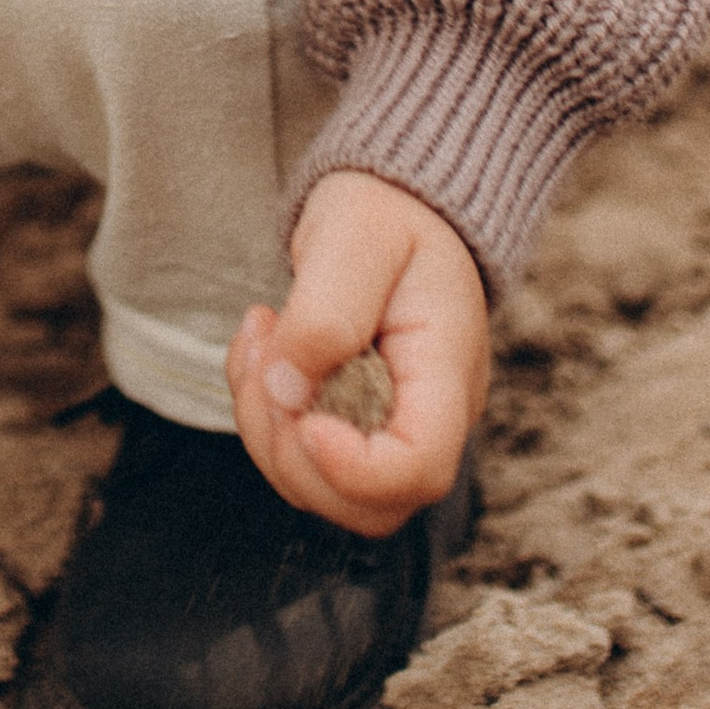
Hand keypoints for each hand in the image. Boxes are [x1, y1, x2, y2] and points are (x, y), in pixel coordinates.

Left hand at [226, 169, 488, 536]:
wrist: (399, 205)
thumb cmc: (389, 214)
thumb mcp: (358, 235)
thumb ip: (325, 313)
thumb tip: (286, 389)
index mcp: (448, 371)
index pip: (419, 467)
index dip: (354, 469)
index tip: (305, 421)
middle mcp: (429, 418)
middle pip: (367, 503)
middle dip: (290, 451)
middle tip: (268, 359)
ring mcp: (393, 430)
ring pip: (323, 491)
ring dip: (265, 428)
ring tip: (262, 337)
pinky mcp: (355, 427)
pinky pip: (300, 456)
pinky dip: (261, 413)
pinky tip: (263, 346)